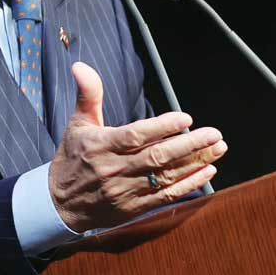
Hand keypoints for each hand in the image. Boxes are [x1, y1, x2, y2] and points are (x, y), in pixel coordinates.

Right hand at [48, 61, 227, 232]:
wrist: (58, 205)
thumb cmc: (73, 158)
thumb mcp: (77, 125)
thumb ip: (88, 95)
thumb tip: (81, 65)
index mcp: (100, 146)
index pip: (135, 136)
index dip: (162, 127)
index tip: (186, 118)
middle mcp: (113, 169)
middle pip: (156, 157)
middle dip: (190, 145)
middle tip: (214, 134)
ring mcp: (124, 191)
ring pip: (165, 177)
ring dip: (195, 163)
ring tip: (217, 149)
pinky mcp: (132, 209)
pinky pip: (165, 197)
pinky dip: (188, 185)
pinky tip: (207, 172)